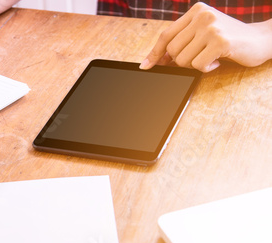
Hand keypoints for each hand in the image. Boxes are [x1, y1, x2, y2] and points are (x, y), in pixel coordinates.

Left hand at [140, 2, 271, 71]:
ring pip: (183, 59)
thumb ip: (182, 42)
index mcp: (196, 11)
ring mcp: (211, 27)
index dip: (155, 53)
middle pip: (172, 50)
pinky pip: (197, 65)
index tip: (146, 66)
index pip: (166, 35)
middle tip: (199, 58)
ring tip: (211, 57)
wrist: (261, 40)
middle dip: (182, 61)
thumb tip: (156, 60)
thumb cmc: (228, 40)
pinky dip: (206, 68)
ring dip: (195, 65)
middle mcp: (202, 16)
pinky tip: (218, 60)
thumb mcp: (203, 35)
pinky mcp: (220, 41)